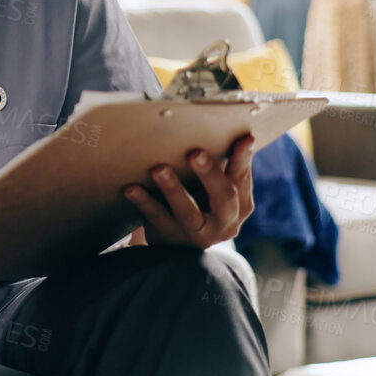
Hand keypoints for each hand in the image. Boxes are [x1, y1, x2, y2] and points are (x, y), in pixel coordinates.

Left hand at [124, 135, 255, 248]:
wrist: (177, 246)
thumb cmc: (199, 204)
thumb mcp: (215, 190)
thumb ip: (223, 166)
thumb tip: (226, 130)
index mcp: (240, 205)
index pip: (242, 177)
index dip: (243, 158)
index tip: (243, 138)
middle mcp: (224, 223)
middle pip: (223, 197)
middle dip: (209, 174)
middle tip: (195, 153)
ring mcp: (197, 234)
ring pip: (187, 212)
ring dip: (173, 188)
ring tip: (158, 169)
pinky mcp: (170, 239)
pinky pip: (157, 219)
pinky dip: (144, 202)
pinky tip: (131, 188)